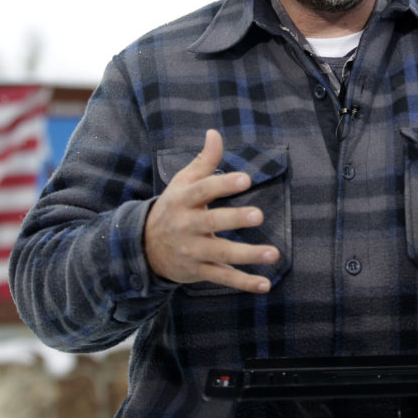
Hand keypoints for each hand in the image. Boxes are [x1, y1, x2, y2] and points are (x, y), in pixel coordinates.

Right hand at [144, 129, 279, 292]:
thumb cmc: (172, 208)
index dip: (223, 184)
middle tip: (258, 215)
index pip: (203, 190)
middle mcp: (186, 226)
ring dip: (247, 255)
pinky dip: (243, 283)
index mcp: (183, 200)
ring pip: (221, 254)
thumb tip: (215, 133)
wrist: (144, 248)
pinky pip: (222, 277)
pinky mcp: (198, 270)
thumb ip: (203, 160)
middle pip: (211, 222)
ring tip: (273, 254)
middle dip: (234, 220)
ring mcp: (192, 250)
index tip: (245, 179)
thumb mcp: (182, 182)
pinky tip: (264, 285)